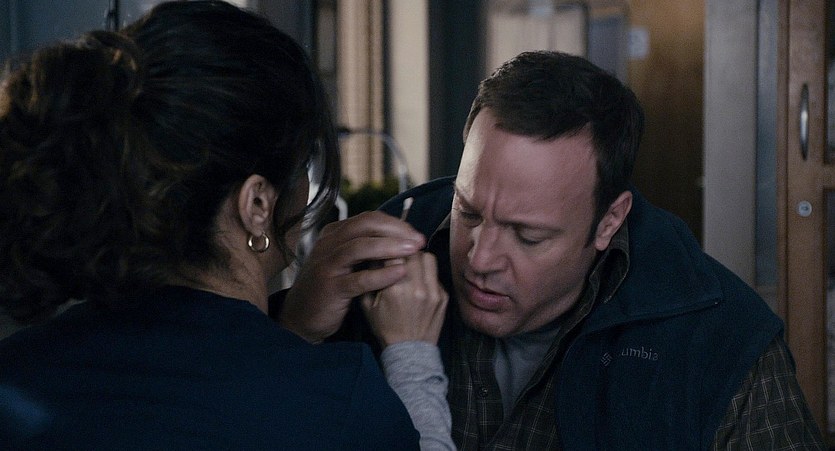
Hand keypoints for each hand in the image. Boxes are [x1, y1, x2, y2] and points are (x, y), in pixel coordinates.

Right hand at [280, 211, 424, 342]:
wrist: (301, 317)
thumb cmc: (330, 288)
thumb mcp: (345, 262)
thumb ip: (364, 248)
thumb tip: (400, 237)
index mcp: (334, 235)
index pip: (368, 219)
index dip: (395, 224)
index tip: (415, 234)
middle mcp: (328, 245)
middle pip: (365, 226)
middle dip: (396, 230)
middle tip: (418, 240)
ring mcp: (327, 266)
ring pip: (360, 247)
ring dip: (390, 246)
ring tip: (413, 251)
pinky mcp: (330, 288)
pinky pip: (358, 279)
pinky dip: (380, 275)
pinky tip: (399, 273)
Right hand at [361, 252, 447, 347]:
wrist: (410, 351)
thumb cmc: (386, 328)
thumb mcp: (367, 305)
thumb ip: (370, 279)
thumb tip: (375, 256)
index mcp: (395, 289)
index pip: (394, 253)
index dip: (388, 249)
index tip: (385, 252)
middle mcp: (416, 287)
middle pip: (412, 251)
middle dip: (403, 251)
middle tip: (398, 257)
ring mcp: (433, 291)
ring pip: (428, 257)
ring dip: (418, 258)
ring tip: (410, 267)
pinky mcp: (443, 296)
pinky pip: (435, 274)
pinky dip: (427, 273)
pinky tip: (419, 282)